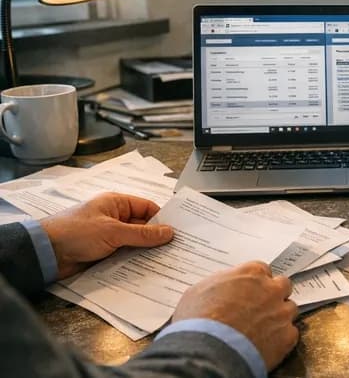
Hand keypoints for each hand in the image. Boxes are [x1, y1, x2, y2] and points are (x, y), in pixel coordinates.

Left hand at [40, 192, 173, 279]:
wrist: (44, 254)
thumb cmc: (75, 233)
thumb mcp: (113, 232)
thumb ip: (142, 234)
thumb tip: (169, 232)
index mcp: (116, 203)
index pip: (148, 207)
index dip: (163, 219)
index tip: (179, 232)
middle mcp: (114, 217)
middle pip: (143, 226)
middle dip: (157, 237)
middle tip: (176, 249)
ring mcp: (109, 235)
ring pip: (135, 242)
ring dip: (146, 251)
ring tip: (166, 261)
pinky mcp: (104, 252)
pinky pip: (125, 255)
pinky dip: (135, 260)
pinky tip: (147, 269)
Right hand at [172, 261, 298, 370]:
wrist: (208, 350)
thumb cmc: (198, 320)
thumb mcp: (199, 291)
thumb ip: (220, 284)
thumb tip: (223, 288)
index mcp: (251, 273)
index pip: (262, 270)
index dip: (256, 282)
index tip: (250, 290)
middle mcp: (271, 289)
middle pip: (283, 285)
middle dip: (274, 294)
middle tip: (260, 306)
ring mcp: (282, 312)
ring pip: (290, 309)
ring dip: (280, 316)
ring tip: (263, 328)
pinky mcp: (287, 336)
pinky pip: (291, 333)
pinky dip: (281, 338)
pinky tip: (267, 343)